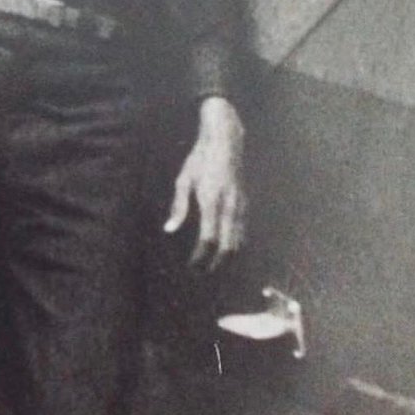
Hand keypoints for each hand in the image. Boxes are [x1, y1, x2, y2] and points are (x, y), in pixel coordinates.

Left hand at [164, 96, 245, 270]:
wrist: (225, 142)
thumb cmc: (200, 159)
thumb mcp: (184, 180)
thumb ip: (178, 207)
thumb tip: (169, 230)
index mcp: (211, 200)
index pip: (208, 238)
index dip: (201, 256)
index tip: (192, 266)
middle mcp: (229, 205)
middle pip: (228, 246)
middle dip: (216, 263)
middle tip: (203, 272)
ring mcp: (240, 204)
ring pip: (239, 240)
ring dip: (227, 256)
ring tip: (213, 265)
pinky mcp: (246, 202)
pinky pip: (243, 230)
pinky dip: (235, 243)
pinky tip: (225, 248)